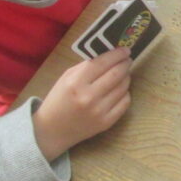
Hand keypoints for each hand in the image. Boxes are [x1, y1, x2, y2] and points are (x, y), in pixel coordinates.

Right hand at [32, 47, 132, 161]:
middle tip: (127, 60)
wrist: (53, 130)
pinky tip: (119, 90)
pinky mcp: (107, 122)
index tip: (125, 50)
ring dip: (126, 77)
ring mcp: (99, 111)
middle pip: (117, 74)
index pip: (102, 62)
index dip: (117, 54)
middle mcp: (89, 97)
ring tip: (122, 74)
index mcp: (76, 83)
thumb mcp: (66, 77)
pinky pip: (125, 102)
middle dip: (125, 64)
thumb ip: (87, 65)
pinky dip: (124, 93)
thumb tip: (109, 54)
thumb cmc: (59, 99)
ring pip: (123, 87)